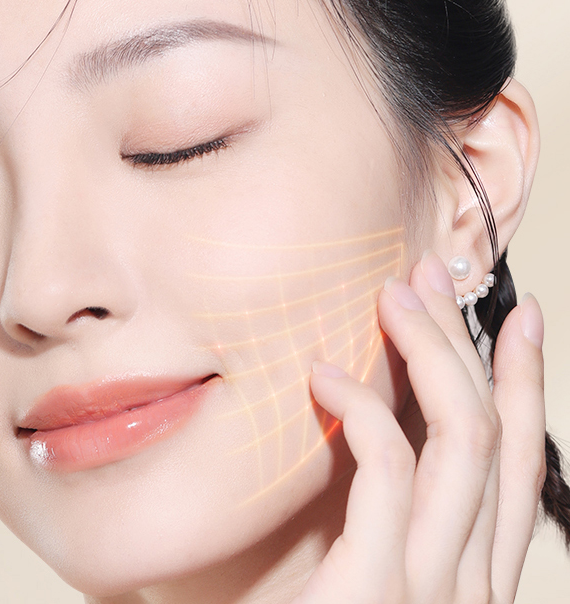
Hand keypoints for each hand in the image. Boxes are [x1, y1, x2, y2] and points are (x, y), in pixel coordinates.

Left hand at [298, 249, 545, 603]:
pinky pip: (391, 473)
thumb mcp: (356, 571)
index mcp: (469, 579)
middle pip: (499, 440)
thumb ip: (377, 514)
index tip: (516, 316)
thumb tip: (369, 422)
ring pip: (464, 442)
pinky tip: (323, 374)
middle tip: (435, 277)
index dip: (526, 384)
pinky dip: (365, 409)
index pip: (517, 465)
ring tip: (392, 294)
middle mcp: (470, 587)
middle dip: (473, 345)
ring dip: (432, 354)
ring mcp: (435, 593)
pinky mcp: (380, 594)